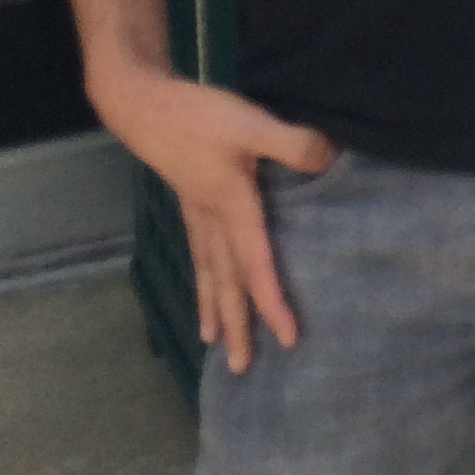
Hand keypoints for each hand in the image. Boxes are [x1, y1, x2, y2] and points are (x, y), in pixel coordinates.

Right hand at [91, 66, 335, 374]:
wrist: (144, 105)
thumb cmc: (198, 115)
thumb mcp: (253, 122)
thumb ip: (294, 143)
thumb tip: (330, 161)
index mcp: (232, 209)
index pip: (257, 267)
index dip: (273, 303)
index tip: (288, 338)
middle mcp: (212, 221)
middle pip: (227, 283)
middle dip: (238, 325)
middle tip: (242, 369)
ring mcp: (197, 214)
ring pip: (208, 273)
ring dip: (214, 308)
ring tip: (214, 343)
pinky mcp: (190, 201)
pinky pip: (199, 254)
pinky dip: (202, 279)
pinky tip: (202, 288)